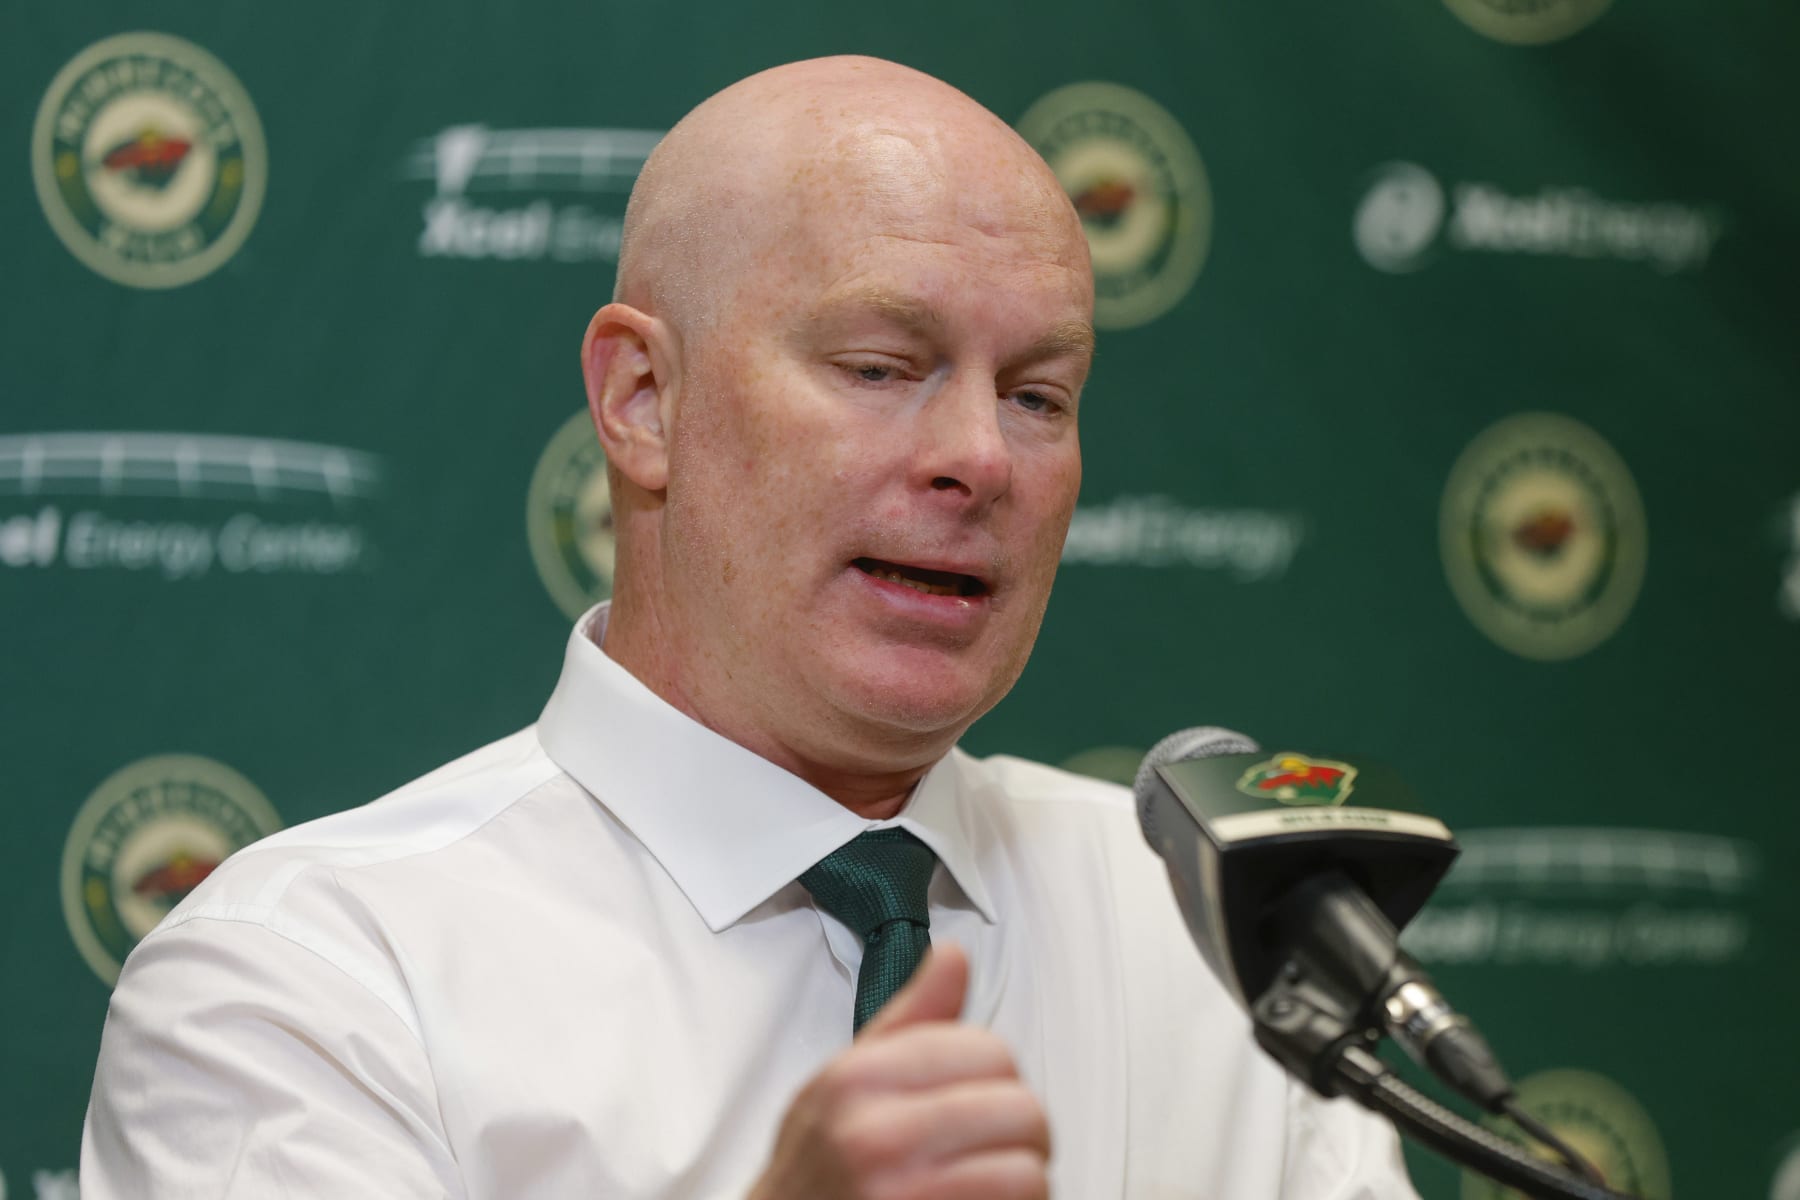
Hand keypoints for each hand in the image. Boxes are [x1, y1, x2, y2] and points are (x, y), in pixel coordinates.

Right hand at [748, 943, 1050, 1199]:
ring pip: (1027, 1170)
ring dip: (1022, 1181)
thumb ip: (911, 1018)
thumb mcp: (845, 1080)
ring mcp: (901, 1192)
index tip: (982, 1096)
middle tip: (996, 1147)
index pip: (989, 1051)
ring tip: (993, 1182)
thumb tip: (955, 957)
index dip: (999, 1078)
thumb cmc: (816, 1165)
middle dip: (1021, 1132)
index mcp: (859, 1078)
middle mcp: (877, 1133)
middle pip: (1019, 1109)